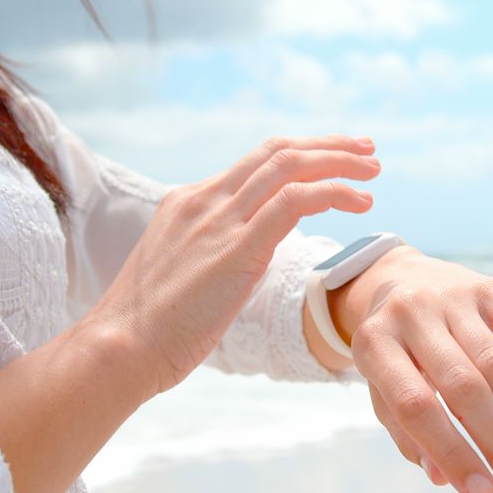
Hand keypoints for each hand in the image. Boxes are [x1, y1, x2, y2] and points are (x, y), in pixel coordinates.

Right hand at [91, 135, 380, 396]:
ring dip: (339, 161)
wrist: (119, 347)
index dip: (302, 155)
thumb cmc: (150, 327)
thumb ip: (215, 255)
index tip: (335, 159)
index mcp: (189, 203)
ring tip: (374, 170)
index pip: (255, 163)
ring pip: (290, 165)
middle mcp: (205, 201)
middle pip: (277, 151)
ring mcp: (219, 220)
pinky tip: (360, 201)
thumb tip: (246, 260)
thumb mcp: (182, 274)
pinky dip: (333, 192)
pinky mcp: (236, 248)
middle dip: (328, 145)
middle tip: (367, 149)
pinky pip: (295, 201)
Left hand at [334, 246, 492, 492]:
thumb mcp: (383, 390)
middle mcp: (412, 313)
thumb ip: (408, 433)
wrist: (398, 280)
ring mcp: (453, 295)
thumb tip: (443, 479)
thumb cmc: (393, 353)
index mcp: (374, 344)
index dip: (450, 451)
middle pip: (463, 386)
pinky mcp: (490, 286)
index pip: (414, 405)